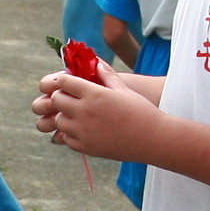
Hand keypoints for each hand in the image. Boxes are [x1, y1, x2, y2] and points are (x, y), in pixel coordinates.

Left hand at [31, 69, 155, 161]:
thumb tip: (96, 62)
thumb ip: (106, 75)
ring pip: (58, 120)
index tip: (69, 83)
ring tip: (76, 115)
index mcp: (94, 94)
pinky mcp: (86, 147)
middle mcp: (85, 112)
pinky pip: (65, 139)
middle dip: (61, 97)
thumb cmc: (141, 111)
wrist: (153, 139)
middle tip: (70, 98)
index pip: (64, 82)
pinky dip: (70, 133)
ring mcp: (83, 132)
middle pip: (56, 100)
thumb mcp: (124, 89)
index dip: (65, 81)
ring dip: (64, 116)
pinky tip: (82, 130)